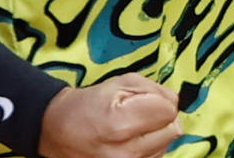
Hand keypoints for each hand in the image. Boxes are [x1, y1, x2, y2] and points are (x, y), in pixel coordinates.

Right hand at [38, 73, 184, 157]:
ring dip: (155, 133)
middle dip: (160, 117)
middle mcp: (125, 153)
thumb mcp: (119, 83)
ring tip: (130, 127)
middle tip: (138, 113)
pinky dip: (149, 147)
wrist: (58, 132)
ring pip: (166, 145)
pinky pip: (156, 156)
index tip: (144, 100)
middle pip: (172, 130)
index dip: (159, 100)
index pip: (168, 110)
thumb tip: (175, 103)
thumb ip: (154, 89)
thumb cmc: (88, 104)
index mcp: (120, 124)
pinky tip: (130, 140)